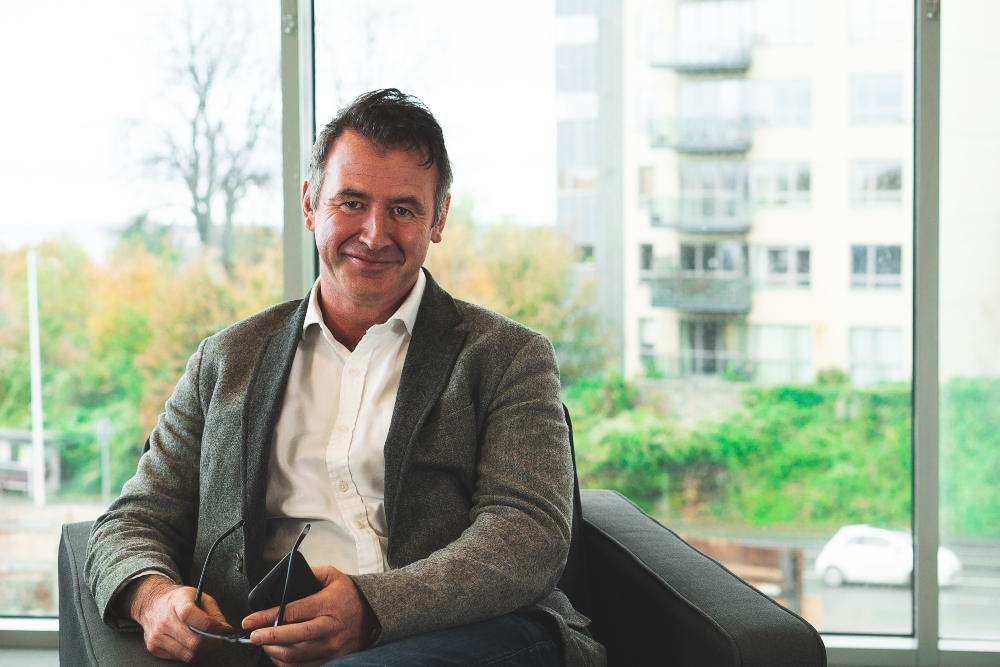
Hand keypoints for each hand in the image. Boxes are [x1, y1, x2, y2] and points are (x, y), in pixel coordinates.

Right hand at [123, 573, 232, 662]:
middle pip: (194, 641)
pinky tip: (195, 646)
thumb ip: (214, 613)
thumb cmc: (178, 600)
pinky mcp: (154, 648)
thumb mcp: (199, 597)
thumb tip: (225, 630)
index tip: (224, 629)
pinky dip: (192, 654)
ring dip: (204, 651)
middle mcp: (165, 620)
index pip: (193, 618)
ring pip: (189, 654)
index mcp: (178, 602)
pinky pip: (180, 658)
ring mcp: (158, 636)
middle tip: (220, 640)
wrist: (152, 604)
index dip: (212, 627)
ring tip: (209, 643)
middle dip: (213, 643)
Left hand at [242, 565, 375, 666]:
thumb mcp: (334, 576)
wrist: (374, 615)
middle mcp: (330, 627)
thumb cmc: (350, 596)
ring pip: (296, 655)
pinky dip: (286, 664)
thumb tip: (287, 578)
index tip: (250, 620)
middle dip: (268, 638)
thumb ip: (311, 573)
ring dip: (274, 652)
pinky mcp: (331, 658)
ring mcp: (331, 646)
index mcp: (328, 604)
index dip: (267, 617)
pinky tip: (277, 655)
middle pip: (294, 636)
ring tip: (263, 644)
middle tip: (252, 636)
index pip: (292, 611)